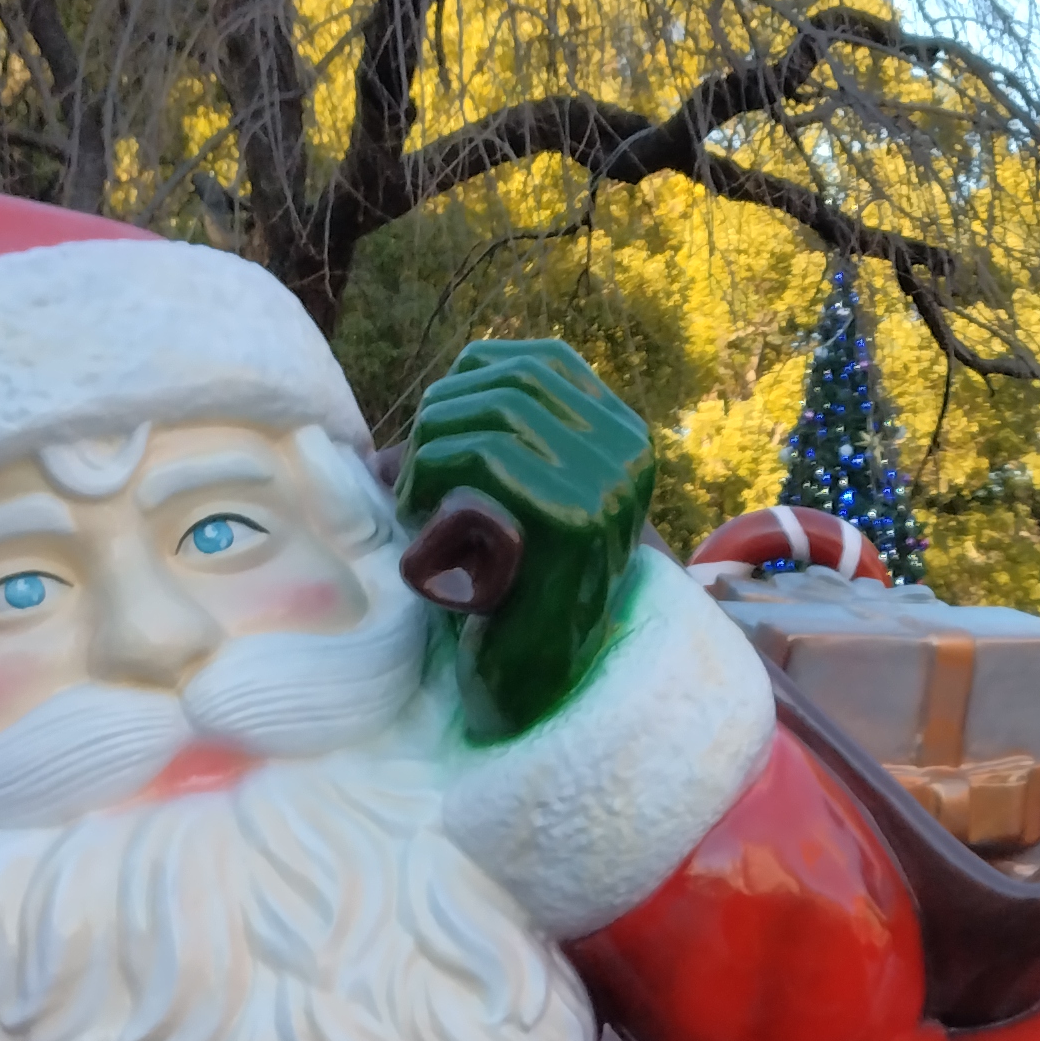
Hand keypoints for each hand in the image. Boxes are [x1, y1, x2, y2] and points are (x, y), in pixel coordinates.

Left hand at [399, 339, 655, 742]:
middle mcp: (629, 453)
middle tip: (410, 471)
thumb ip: (487, 449)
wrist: (544, 678)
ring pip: (495, 412)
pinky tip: (419, 516)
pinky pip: (488, 456)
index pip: (544, 361)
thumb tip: (415, 417)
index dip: (475, 375)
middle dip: (443, 412)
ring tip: (412, 496)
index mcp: (624, 439)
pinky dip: (435, 475)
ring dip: (432, 445)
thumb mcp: (509, 504)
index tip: (435, 422)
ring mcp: (609, 485)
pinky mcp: (575, 519)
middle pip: (513, 381)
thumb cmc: (511, 592)